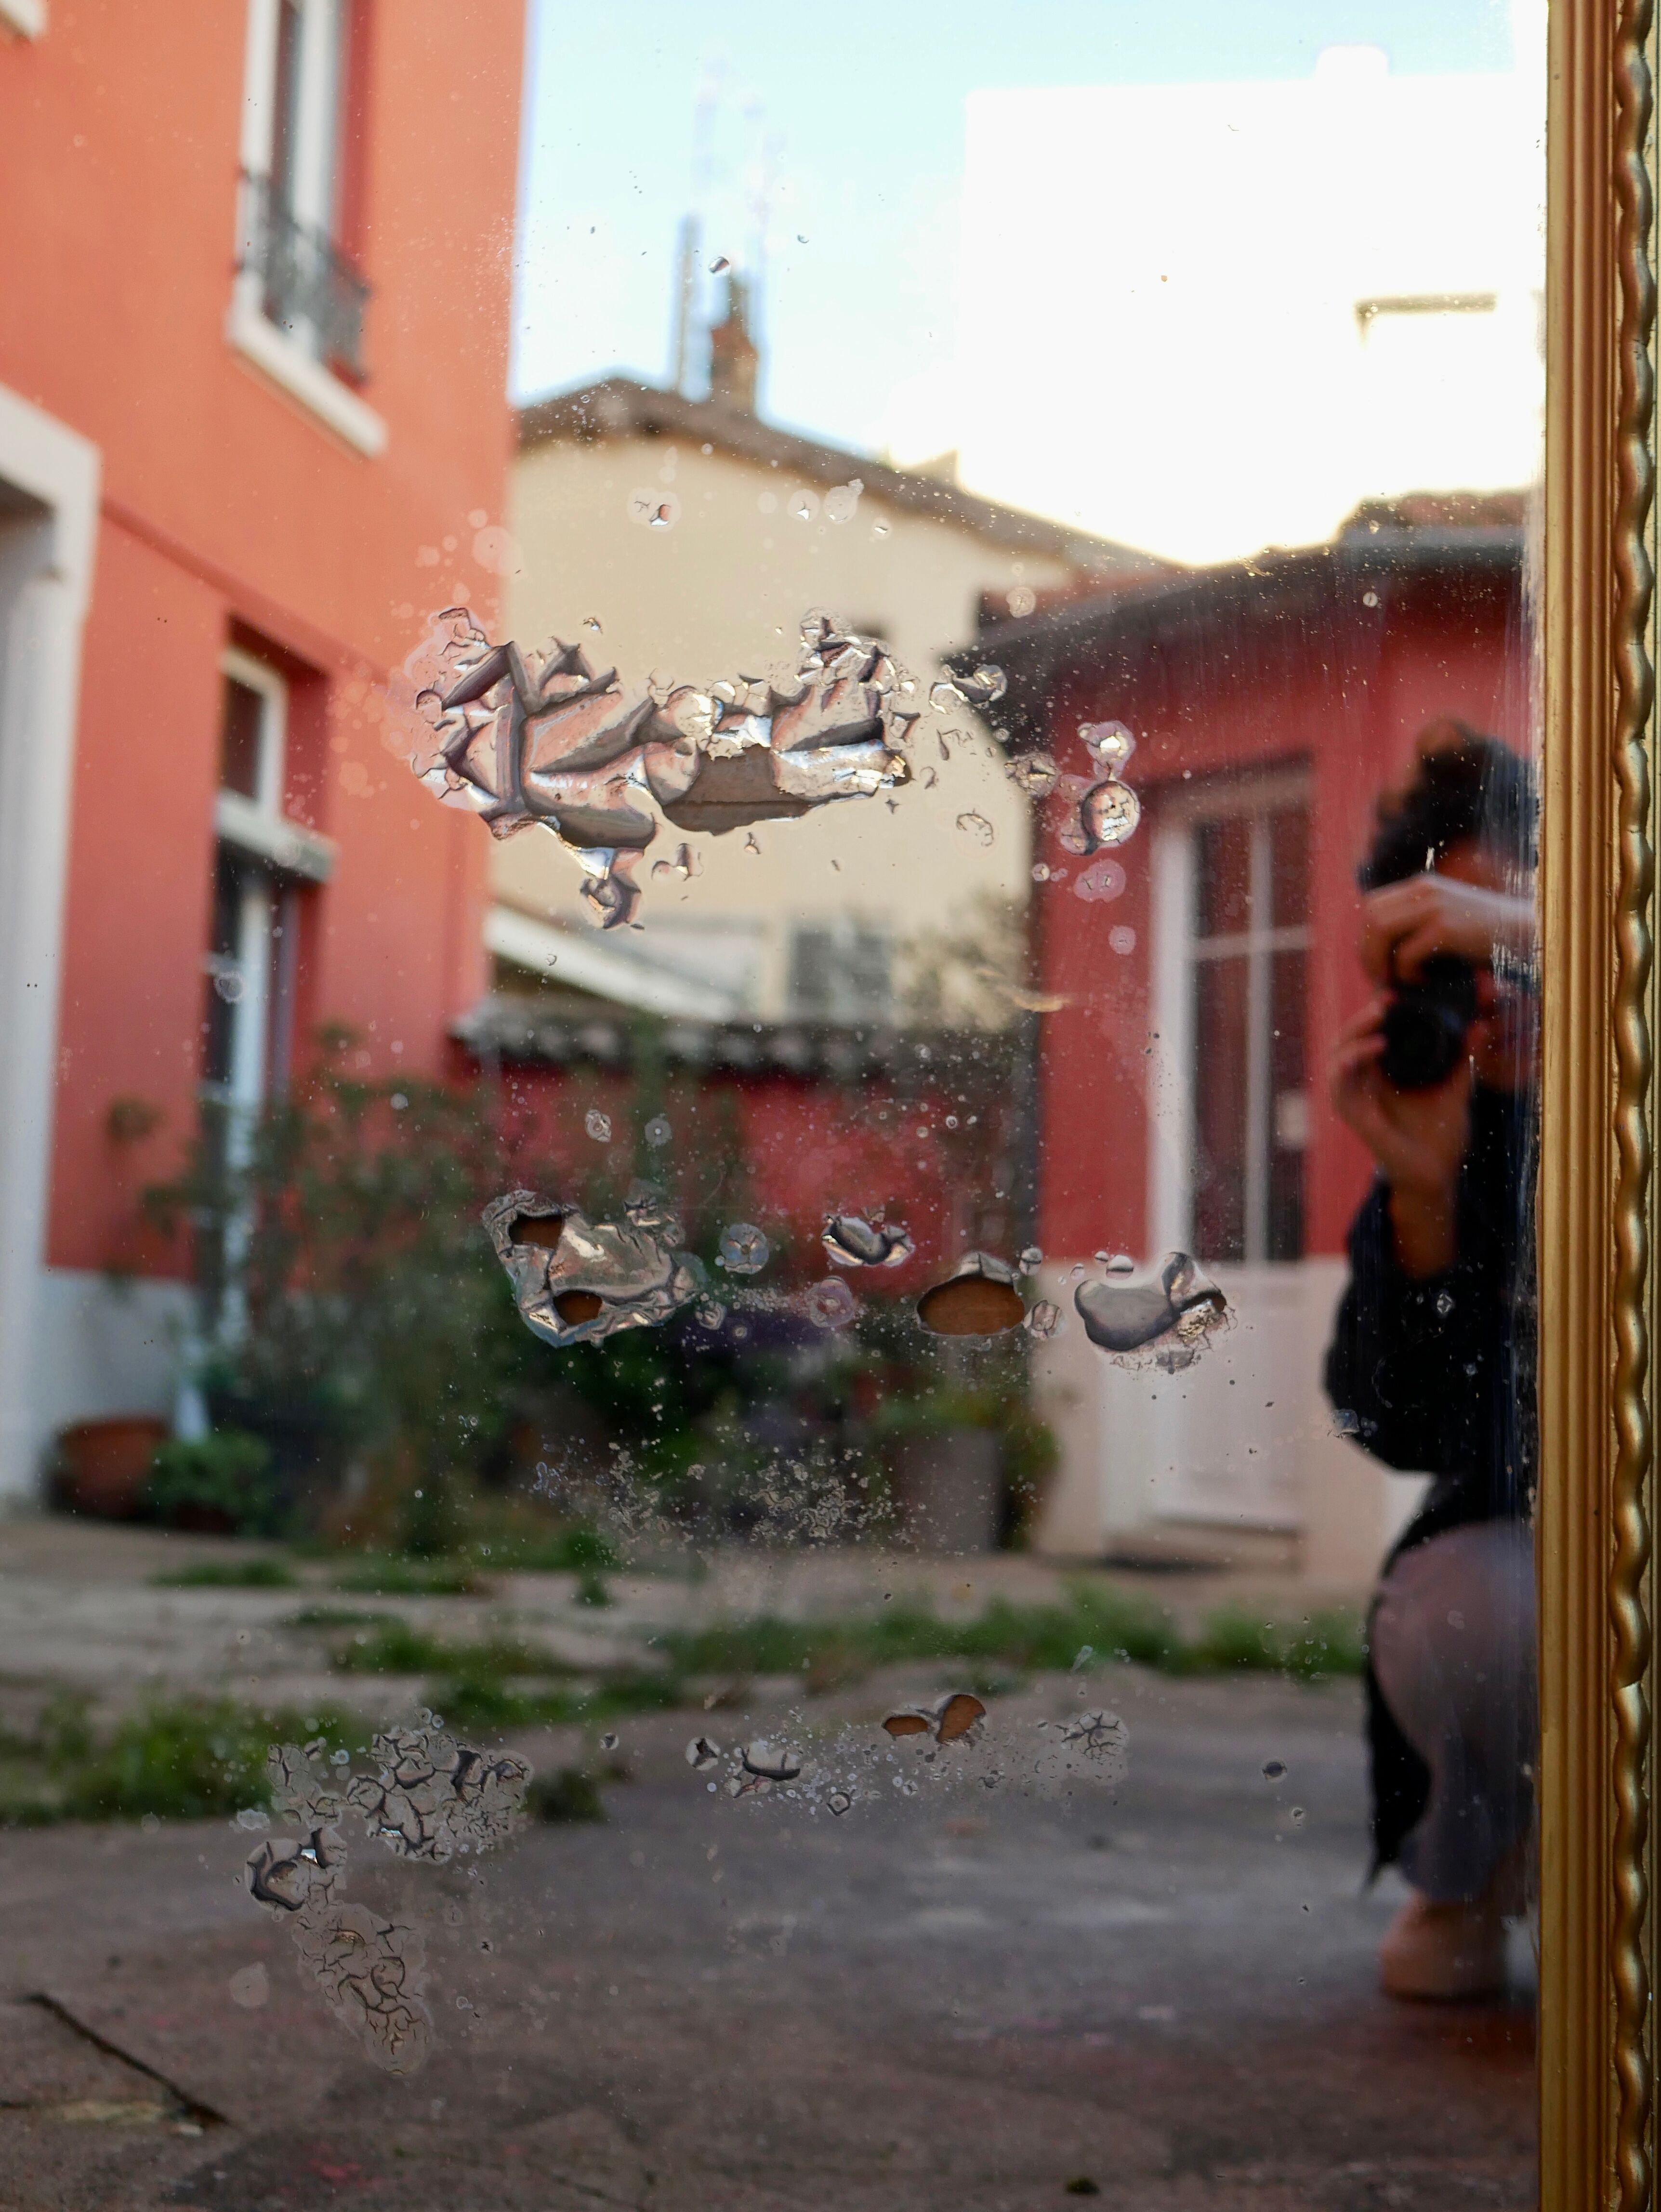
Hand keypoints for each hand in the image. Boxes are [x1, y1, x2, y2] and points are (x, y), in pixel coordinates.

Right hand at [1330, 995, 1469, 1274]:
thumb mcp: (1455, 1088)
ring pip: (1337, 1056)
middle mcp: (1363, 1084)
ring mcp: (1355, 1100)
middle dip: (1362, 1016)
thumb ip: (1464, 1058)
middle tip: (1385, 1000)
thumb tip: (1480, 1024)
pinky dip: (1349, 1063)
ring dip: (1354, 1034)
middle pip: (1347, 1040)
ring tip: (1379, 1019)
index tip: (1394, 992)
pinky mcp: (1353, 1116)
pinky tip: (1371, 1050)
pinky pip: (1340, 1085)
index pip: (1366, 1035)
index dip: (1372, 1012)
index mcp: (1381, 1074)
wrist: (1437, 1174)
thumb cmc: (1441, 1135)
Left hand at [1358, 871, 1535, 986]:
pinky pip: (1405, 954)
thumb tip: (1377, 955)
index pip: (1371, 906)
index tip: (1376, 966)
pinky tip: (1424, 981)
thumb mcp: (1445, 922)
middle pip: (1370, 918)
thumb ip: (1414, 927)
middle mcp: (1424, 890)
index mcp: (1422, 887)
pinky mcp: (1446, 928)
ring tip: (1397, 983)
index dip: (1365, 939)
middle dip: (1367, 953)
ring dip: (1381, 963)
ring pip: (1380, 931)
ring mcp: (1435, 906)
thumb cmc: (1485, 938)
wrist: (1527, 936)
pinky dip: (1407, 974)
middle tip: (1381, 980)